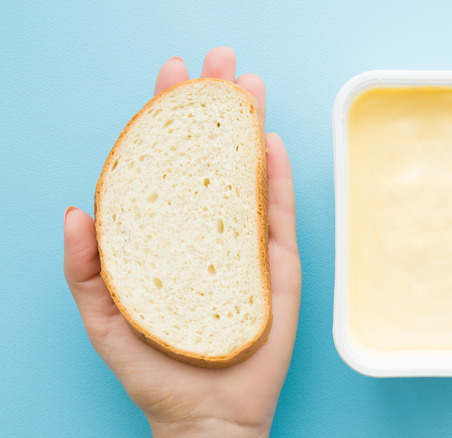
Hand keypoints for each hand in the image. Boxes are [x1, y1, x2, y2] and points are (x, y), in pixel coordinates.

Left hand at [63, 47, 300, 436]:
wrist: (209, 416)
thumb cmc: (154, 372)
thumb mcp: (105, 321)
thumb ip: (85, 270)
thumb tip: (75, 210)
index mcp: (166, 235)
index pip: (165, 164)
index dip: (167, 117)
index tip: (172, 74)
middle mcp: (207, 230)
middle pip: (211, 156)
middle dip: (215, 105)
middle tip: (220, 59)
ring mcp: (246, 244)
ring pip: (249, 174)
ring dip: (250, 127)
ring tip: (250, 85)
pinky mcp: (278, 265)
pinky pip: (279, 213)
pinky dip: (278, 177)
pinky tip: (271, 141)